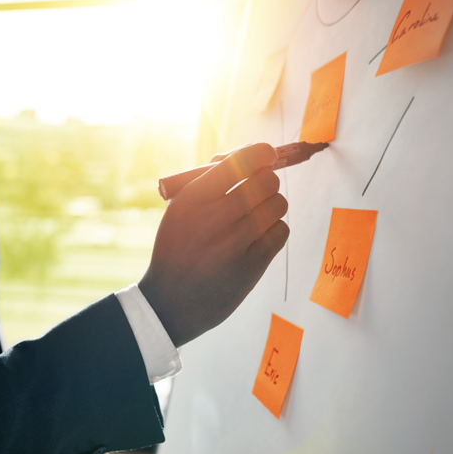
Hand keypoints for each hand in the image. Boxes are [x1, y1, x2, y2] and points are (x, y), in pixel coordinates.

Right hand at [139, 143, 288, 346]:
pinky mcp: (252, 265)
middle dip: (267, 181)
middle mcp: (214, 217)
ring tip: (257, 216)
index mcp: (192, 198)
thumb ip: (210, 181)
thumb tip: (251, 156)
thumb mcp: (179, 209)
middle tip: (260, 190)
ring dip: (273, 205)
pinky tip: (259, 236)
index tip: (267, 155)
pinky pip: (281, 231)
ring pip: (278, 204)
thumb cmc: (178, 248)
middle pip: (266, 180)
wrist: (171, 301)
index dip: (261, 153)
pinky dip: (275, 230)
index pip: (240, 161)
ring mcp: (235, 242)